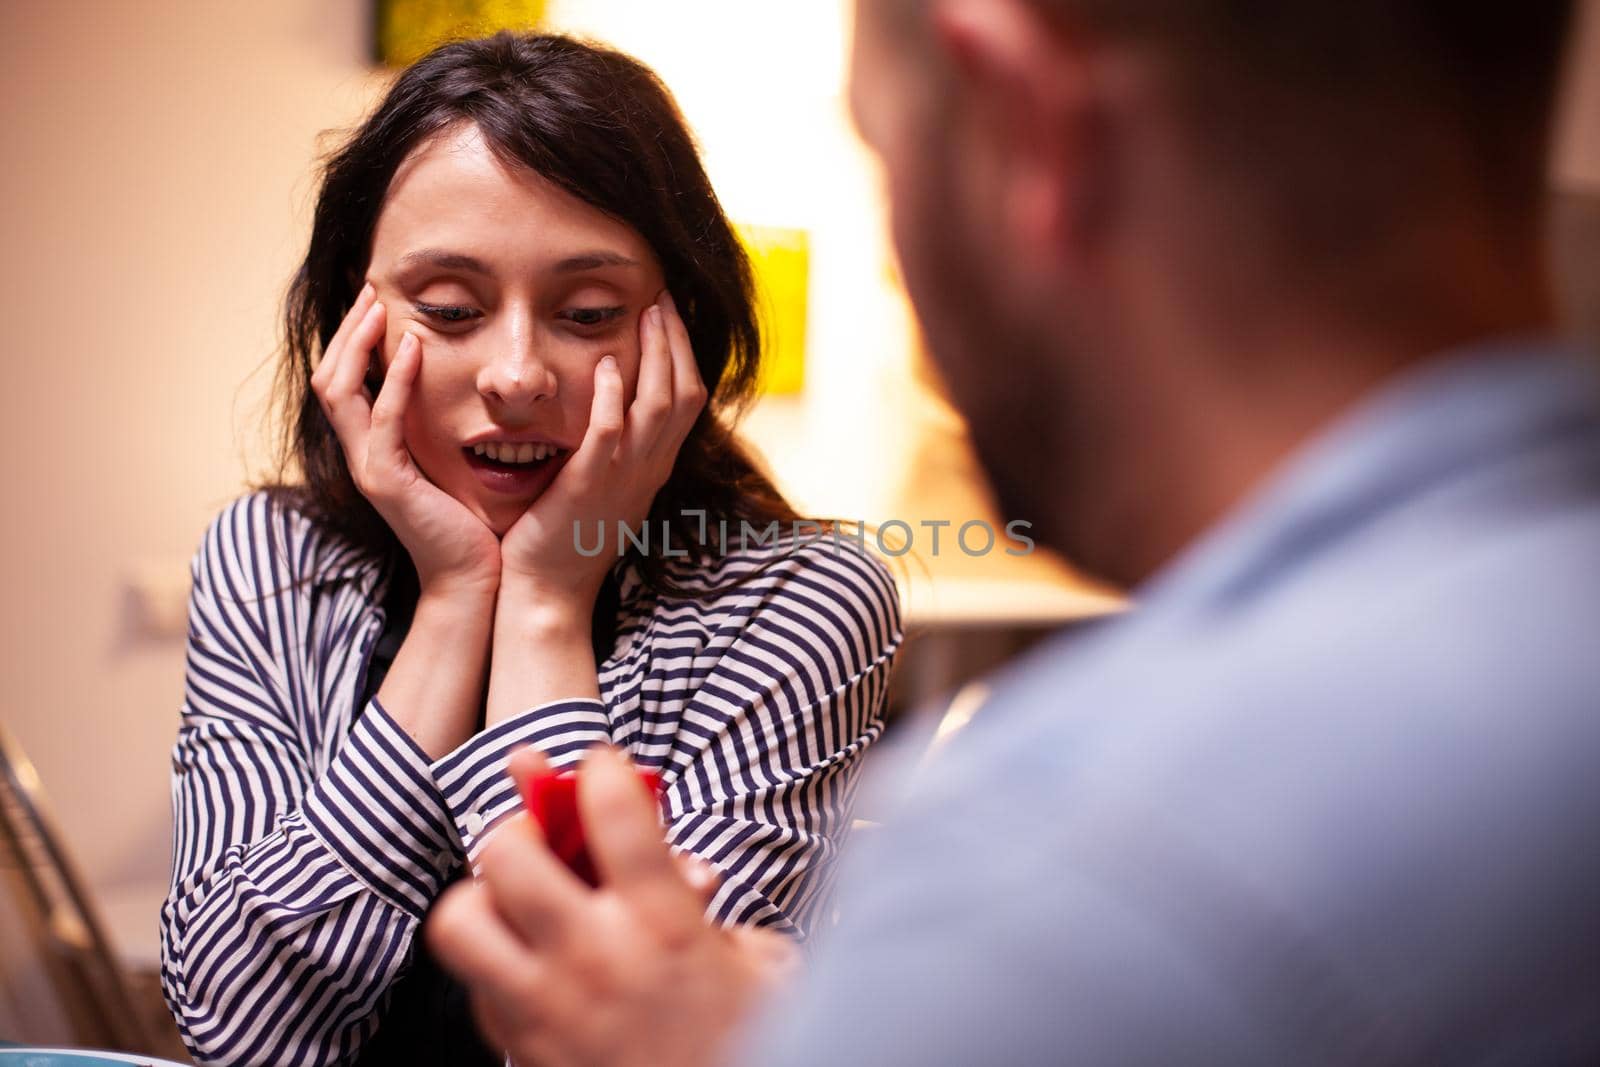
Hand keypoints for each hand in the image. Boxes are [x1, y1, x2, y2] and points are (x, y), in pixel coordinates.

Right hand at [311, 282, 501, 599]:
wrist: (475, 581)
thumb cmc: (475, 525)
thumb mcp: (455, 465)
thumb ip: (447, 429)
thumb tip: (468, 387)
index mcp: (375, 450)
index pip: (344, 382)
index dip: (353, 340)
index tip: (378, 301)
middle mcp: (362, 456)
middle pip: (329, 378)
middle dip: (348, 331)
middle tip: (372, 289)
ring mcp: (369, 469)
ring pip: (339, 391)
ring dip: (358, 344)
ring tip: (379, 306)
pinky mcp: (388, 483)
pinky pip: (381, 422)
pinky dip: (392, 382)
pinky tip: (413, 350)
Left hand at [426, 746, 796, 1066]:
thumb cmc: (750, 1045)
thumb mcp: (762, 964)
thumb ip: (712, 909)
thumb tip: (682, 871)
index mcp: (665, 924)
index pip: (613, 807)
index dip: (603, 770)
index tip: (604, 770)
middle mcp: (595, 958)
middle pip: (509, 852)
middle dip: (523, 825)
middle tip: (544, 834)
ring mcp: (547, 1008)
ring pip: (462, 921)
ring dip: (483, 897)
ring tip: (515, 899)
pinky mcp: (521, 1052)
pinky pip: (474, 990)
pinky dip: (492, 966)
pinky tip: (531, 965)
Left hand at [498, 291, 707, 617]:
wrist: (547, 594)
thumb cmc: (566, 541)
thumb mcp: (604, 489)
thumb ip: (615, 448)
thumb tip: (613, 407)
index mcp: (654, 467)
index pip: (688, 399)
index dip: (682, 352)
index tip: (666, 313)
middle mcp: (649, 469)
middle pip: (684, 392)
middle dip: (675, 339)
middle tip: (661, 296)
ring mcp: (623, 477)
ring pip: (658, 405)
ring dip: (654, 353)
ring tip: (644, 311)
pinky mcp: (588, 485)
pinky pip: (610, 433)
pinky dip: (612, 396)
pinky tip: (604, 364)